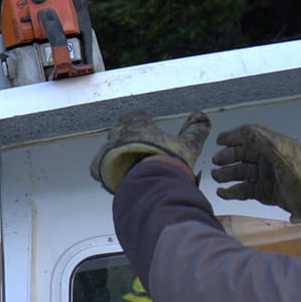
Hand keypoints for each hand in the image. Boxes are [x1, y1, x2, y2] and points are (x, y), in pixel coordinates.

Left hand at [91, 111, 210, 192]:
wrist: (149, 186)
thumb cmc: (168, 164)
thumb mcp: (188, 146)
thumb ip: (196, 130)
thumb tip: (203, 116)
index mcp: (140, 126)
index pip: (135, 114)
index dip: (139, 119)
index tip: (141, 122)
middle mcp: (120, 135)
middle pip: (120, 130)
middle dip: (126, 136)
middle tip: (136, 147)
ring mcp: (107, 151)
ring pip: (108, 147)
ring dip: (114, 153)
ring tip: (125, 163)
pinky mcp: (99, 168)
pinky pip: (97, 166)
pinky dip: (103, 169)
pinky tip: (112, 175)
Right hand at [212, 124, 300, 226]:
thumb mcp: (281, 151)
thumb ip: (260, 139)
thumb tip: (240, 132)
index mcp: (273, 145)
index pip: (249, 136)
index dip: (233, 136)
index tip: (220, 140)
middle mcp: (268, 159)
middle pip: (242, 154)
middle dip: (227, 156)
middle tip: (217, 160)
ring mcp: (265, 176)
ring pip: (240, 172)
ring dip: (226, 174)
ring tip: (216, 176)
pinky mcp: (264, 192)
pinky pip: (243, 190)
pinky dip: (231, 191)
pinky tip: (222, 192)